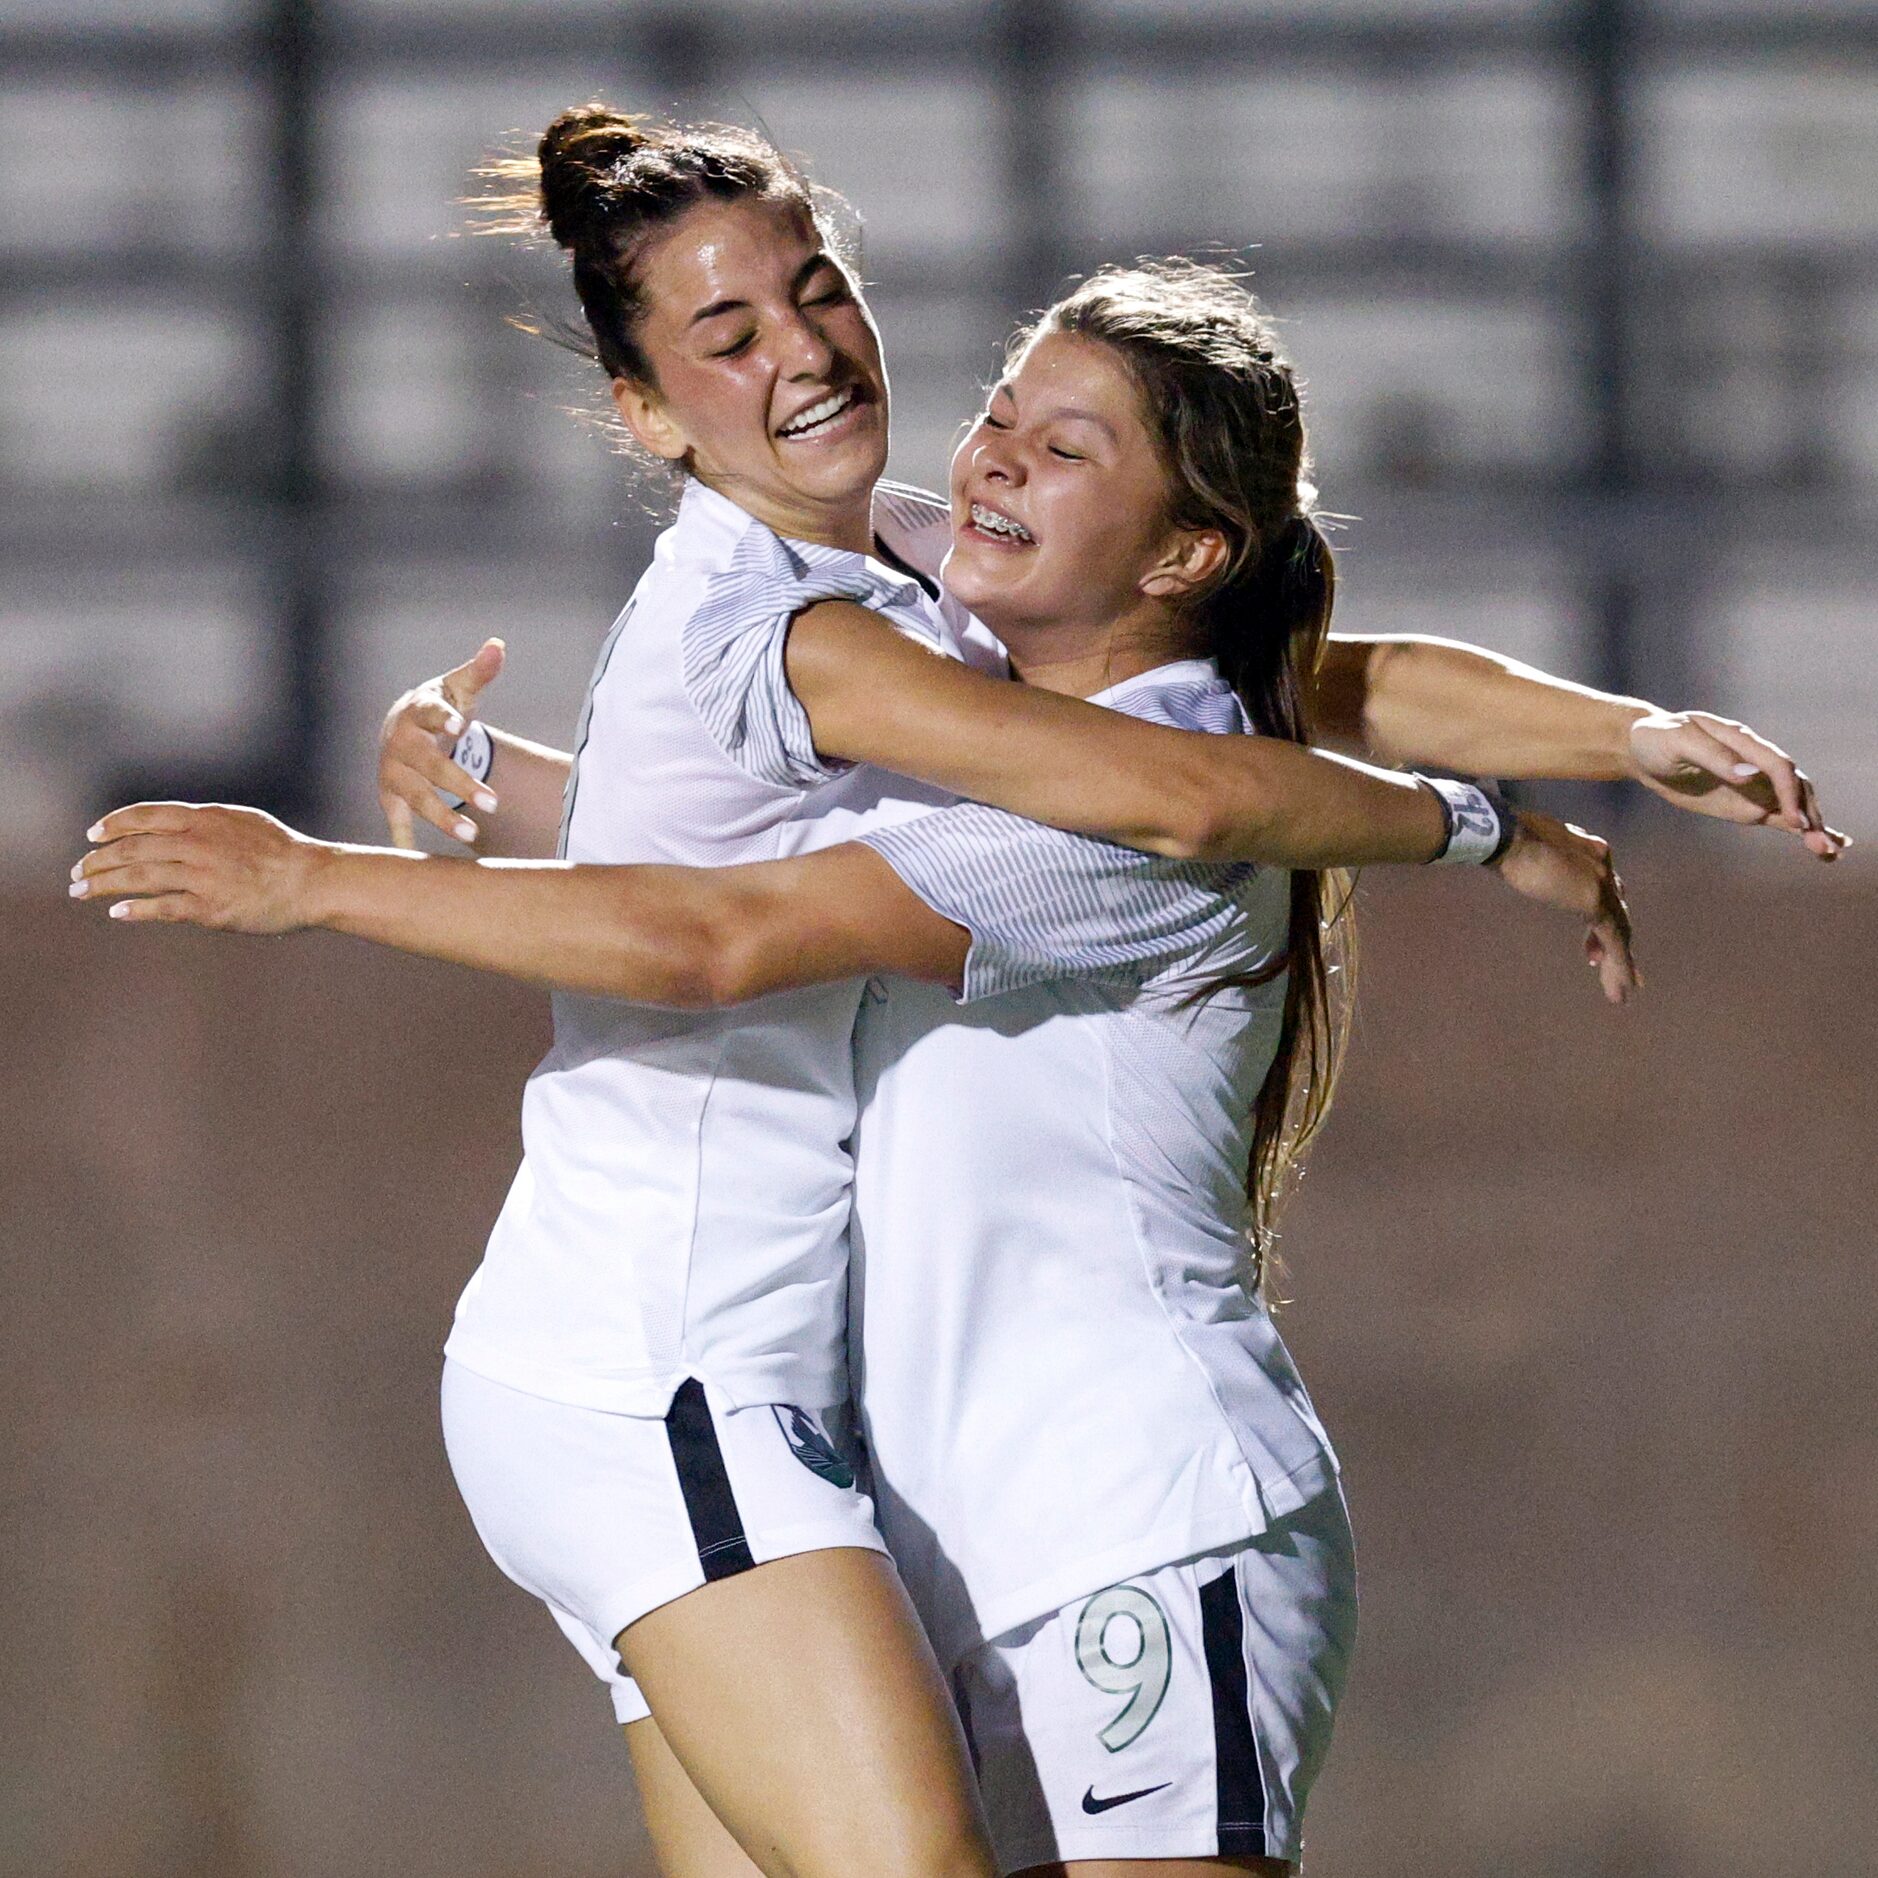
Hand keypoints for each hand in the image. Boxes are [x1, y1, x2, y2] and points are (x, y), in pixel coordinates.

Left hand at [70, 803, 328, 932]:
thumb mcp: (241, 821)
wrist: (312, 881)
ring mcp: (202, 876)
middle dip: (97, 861)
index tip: (93, 835)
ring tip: (82, 893)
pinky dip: (135, 910)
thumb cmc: (282, 851)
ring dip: (104, 885)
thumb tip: (173, 825)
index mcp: (204, 819)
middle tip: (78, 873)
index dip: (113, 825)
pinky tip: (117, 913)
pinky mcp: (210, 907)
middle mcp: (197, 844)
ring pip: (139, 878)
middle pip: (132, 850)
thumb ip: (205, 822)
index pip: (144, 817)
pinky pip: (162, 908)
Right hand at [378, 638, 506, 848]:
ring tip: (472, 834)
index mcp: (420, 711)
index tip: (464, 728)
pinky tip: (416, 862)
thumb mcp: (458, 687)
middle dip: (460, 783)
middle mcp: (401, 742)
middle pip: (431, 765)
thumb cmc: (440, 706)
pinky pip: (396, 821)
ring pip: (416, 797)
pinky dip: (403, 840)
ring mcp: (393, 772)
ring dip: (441, 817)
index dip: (446, 720)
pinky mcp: (390, 795)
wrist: (401, 727)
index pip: (433, 714)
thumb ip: (479, 671)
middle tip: (494, 803)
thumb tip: (498, 646)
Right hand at [1491, 809, 1639, 1004]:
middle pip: (1617, 913)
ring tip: (1622, 993)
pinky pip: (1614, 942)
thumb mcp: (1529, 851)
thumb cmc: (1504, 838)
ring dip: (1620, 965)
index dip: (1602, 919)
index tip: (1591, 950)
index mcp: (1590, 850)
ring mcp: (1601, 884)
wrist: (1506, 836)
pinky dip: (1619, 967)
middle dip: (1620, 945)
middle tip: (1627, 974)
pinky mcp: (1594, 902)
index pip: (1605, 889)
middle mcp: (1603, 866)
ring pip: (1619, 932)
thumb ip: (1541, 861)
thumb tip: (1524, 863)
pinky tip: (1620, 990)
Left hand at [1627, 710, 1848, 859]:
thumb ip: (1714, 757)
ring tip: (1830, 852)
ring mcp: (1755, 783)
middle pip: (1794, 785)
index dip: (1789, 792)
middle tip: (1822, 844)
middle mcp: (1756, 761)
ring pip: (1792, 803)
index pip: (1777, 765)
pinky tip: (1823, 848)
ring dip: (1813, 826)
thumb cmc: (1658, 739)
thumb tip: (1751, 775)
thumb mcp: (1679, 742)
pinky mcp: (1747, 802)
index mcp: (1743, 740)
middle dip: (1810, 813)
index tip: (1794, 820)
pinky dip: (1801, 831)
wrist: (1643, 750)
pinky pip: (1779, 816)